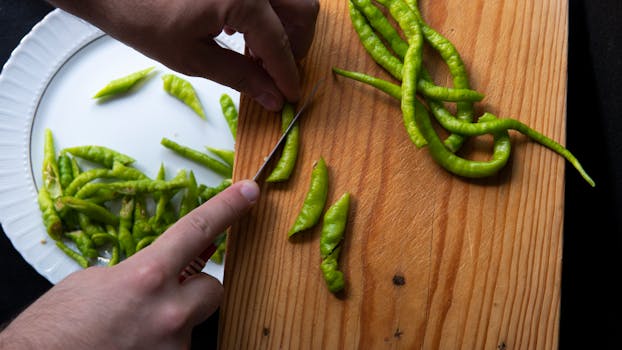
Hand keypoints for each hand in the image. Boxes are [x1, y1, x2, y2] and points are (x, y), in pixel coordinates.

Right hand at [0, 180, 259, 348]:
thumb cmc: (55, 328)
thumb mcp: (93, 281)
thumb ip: (137, 271)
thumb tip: (159, 273)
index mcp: (146, 277)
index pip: (198, 230)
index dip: (227, 207)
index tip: (249, 192)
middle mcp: (169, 313)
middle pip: (214, 288)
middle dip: (197, 288)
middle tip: (169, 296)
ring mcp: (173, 347)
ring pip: (193, 323)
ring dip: (173, 322)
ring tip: (134, 331)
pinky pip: (179, 348)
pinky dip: (161, 344)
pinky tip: (134, 345)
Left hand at [48, 0, 319, 110]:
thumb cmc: (144, 19)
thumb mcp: (194, 57)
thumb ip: (241, 77)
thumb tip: (273, 97)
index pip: (281, 44)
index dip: (288, 74)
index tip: (291, 96)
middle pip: (303, 12)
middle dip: (296, 45)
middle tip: (276, 72)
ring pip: (292, 0)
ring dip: (285, 28)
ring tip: (256, 54)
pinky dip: (268, 14)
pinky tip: (244, 32)